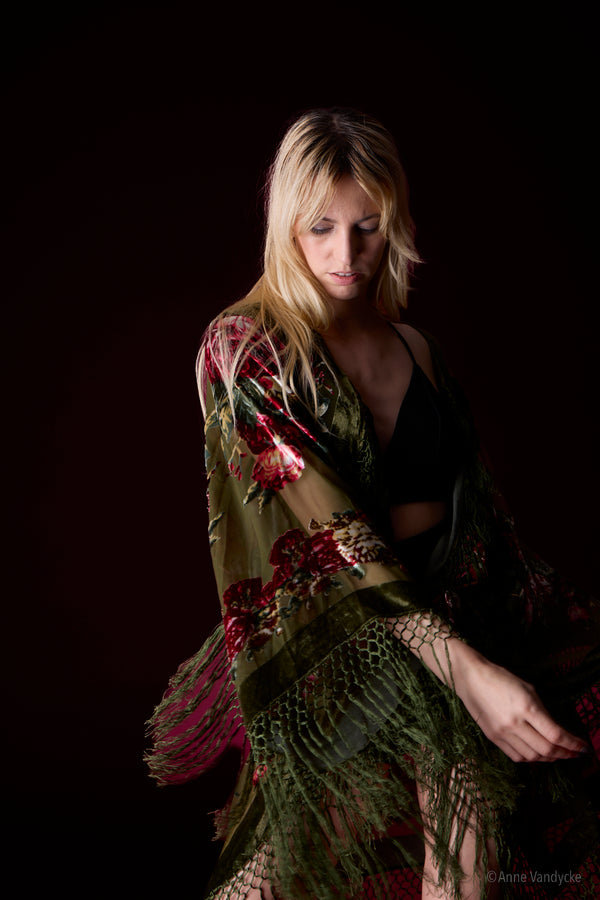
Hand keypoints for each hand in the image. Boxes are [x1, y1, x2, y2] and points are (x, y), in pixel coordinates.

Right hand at [449, 643, 588, 762]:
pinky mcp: (493, 738)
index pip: (556, 734)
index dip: (573, 744)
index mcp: (526, 707)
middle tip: (575, 754)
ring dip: (550, 758)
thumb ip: (542, 711)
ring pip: (533, 757)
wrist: (469, 678)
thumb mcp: (527, 688)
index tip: (584, 748)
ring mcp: (502, 733)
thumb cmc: (499, 677)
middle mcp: (514, 723)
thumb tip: (556, 731)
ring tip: (559, 755)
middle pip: (546, 749)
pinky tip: (538, 755)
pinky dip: (531, 759)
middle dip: (565, 754)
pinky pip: (517, 756)